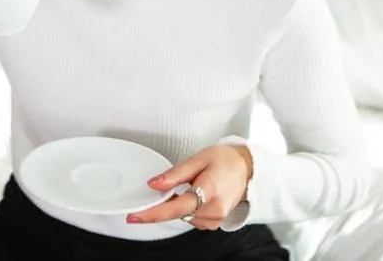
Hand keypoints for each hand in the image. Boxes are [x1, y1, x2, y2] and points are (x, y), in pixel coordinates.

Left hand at [126, 145, 252, 229]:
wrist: (248, 169)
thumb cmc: (226, 160)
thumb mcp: (198, 160)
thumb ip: (174, 174)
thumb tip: (154, 184)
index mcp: (209, 192)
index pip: (174, 208)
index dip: (152, 213)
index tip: (134, 216)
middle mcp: (213, 211)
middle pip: (177, 213)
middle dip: (168, 201)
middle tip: (176, 183)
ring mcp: (215, 219)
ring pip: (183, 216)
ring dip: (179, 204)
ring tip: (195, 184)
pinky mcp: (215, 223)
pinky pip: (192, 218)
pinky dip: (188, 208)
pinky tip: (197, 195)